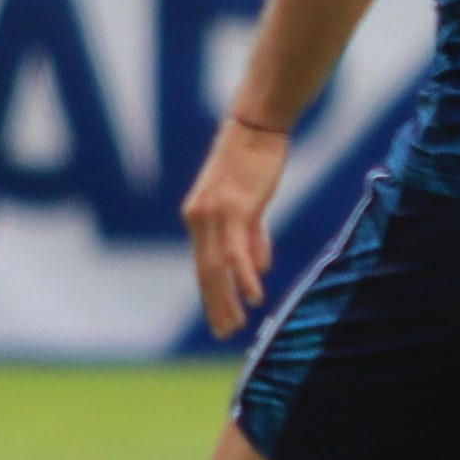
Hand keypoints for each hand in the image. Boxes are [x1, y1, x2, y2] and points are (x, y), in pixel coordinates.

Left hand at [184, 117, 290, 338]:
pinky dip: (243, 277)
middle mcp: (199, 218)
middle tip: (225, 334)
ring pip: (215, 267)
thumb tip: (259, 267)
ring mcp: (214, 214)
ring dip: (225, 300)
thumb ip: (254, 235)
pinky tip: (253, 297)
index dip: (212, 295)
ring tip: (235, 326)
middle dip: (215, 306)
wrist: (257, 125)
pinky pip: (236, 251)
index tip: (222, 320)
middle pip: (204, 272)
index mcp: (200, 217)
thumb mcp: (252, 202)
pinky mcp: (234, 208)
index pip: (204, 265)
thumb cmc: (256, 158)